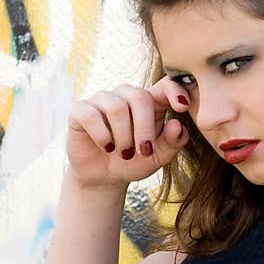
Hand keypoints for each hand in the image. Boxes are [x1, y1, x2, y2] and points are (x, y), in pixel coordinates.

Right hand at [65, 76, 191, 191]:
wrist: (104, 178)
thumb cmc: (134, 162)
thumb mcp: (159, 157)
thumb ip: (172, 142)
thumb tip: (177, 125)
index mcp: (150, 101)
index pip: (165, 84)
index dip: (175, 90)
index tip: (183, 107)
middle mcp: (126, 95)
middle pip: (139, 96)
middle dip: (144, 128)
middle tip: (144, 152)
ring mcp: (102, 100)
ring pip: (116, 107)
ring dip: (123, 136)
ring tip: (124, 153)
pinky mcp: (81, 110)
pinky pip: (92, 115)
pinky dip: (102, 135)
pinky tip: (106, 147)